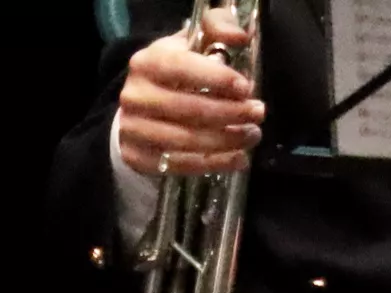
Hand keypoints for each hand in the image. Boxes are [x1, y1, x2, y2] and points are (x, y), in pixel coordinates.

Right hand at [116, 5, 260, 177]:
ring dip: (226, 141)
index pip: (182, 69)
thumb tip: (240, 37)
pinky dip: (214, 164)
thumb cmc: (177, 72)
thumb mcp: (194, 42)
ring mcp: (132, 129)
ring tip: (252, 135)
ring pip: (186, 141)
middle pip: (188, 109)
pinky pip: (180, 165)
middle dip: (230, 113)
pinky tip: (238, 159)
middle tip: (257, 114)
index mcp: (147, 62)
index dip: (217, 79)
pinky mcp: (137, 158)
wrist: (142, 106)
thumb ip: (218, 28)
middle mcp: (135, 96)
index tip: (246, 88)